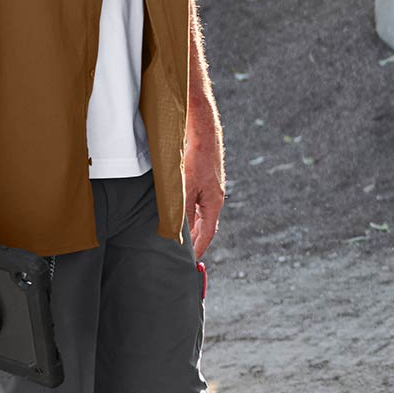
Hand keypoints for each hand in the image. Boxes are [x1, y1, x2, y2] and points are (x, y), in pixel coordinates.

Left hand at [184, 108, 224, 259]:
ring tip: (180, 238)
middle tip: (183, 254)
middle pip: (205, 225)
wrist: (201, 131)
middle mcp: (214, 198)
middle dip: (195, 240)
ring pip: (200, 214)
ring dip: (191, 226)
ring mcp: (210, 189)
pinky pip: (196, 202)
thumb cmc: (195, 158)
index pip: (208, 233)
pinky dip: (189, 212)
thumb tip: (179, 233)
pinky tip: (179, 213)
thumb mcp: (185, 188)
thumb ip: (182, 211)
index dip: (199, 248)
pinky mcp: (203, 180)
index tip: (191, 261)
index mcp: (214, 203)